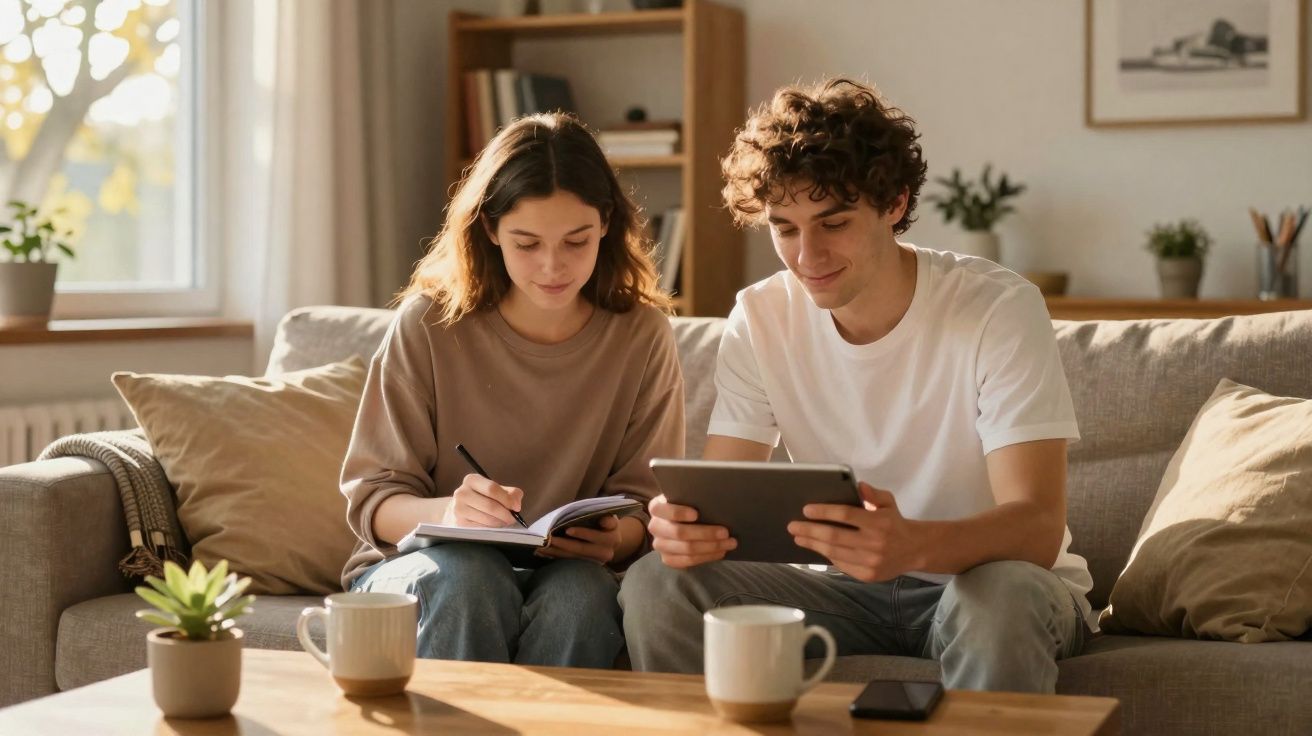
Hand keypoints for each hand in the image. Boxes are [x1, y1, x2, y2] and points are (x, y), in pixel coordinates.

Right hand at [441, 473, 524, 527]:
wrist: (459, 508)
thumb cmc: (482, 497)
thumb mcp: (496, 490)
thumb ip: (511, 493)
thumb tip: (516, 504)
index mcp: (472, 480)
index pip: (492, 489)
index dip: (507, 499)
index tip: (516, 507)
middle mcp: (462, 493)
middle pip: (490, 505)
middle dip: (505, 514)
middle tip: (513, 518)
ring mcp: (458, 509)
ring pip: (486, 519)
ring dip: (500, 522)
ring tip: (505, 522)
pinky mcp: (459, 523)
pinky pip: (481, 527)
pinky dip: (491, 528)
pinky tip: (495, 526)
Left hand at [535, 514, 624, 563]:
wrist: (611, 540)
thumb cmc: (605, 523)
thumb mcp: (608, 516)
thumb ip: (605, 517)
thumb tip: (602, 521)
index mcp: (612, 538)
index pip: (597, 535)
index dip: (582, 533)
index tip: (567, 530)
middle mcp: (606, 553)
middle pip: (582, 548)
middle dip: (563, 544)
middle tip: (547, 539)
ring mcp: (596, 562)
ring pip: (573, 557)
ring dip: (556, 552)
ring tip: (541, 547)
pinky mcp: (586, 567)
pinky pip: (569, 562)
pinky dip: (555, 556)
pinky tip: (543, 552)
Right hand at [647, 494, 735, 567]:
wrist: (679, 521)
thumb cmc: (687, 505)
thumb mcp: (686, 497)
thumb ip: (693, 496)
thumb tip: (714, 499)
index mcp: (656, 507)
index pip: (662, 509)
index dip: (679, 512)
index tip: (696, 514)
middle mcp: (655, 527)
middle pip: (679, 533)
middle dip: (705, 533)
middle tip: (726, 532)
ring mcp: (659, 545)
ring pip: (687, 550)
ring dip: (711, 547)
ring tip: (730, 543)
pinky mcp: (667, 559)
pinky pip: (688, 561)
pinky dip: (707, 557)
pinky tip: (720, 552)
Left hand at [787, 483, 922, 582]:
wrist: (914, 549)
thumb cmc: (895, 522)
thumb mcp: (888, 502)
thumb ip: (873, 494)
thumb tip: (858, 486)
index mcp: (878, 522)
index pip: (845, 515)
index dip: (823, 512)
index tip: (806, 510)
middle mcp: (874, 543)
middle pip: (834, 536)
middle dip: (809, 531)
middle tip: (792, 526)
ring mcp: (871, 561)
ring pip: (834, 552)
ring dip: (813, 545)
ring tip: (799, 538)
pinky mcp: (868, 575)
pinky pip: (841, 565)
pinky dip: (827, 556)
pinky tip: (817, 548)